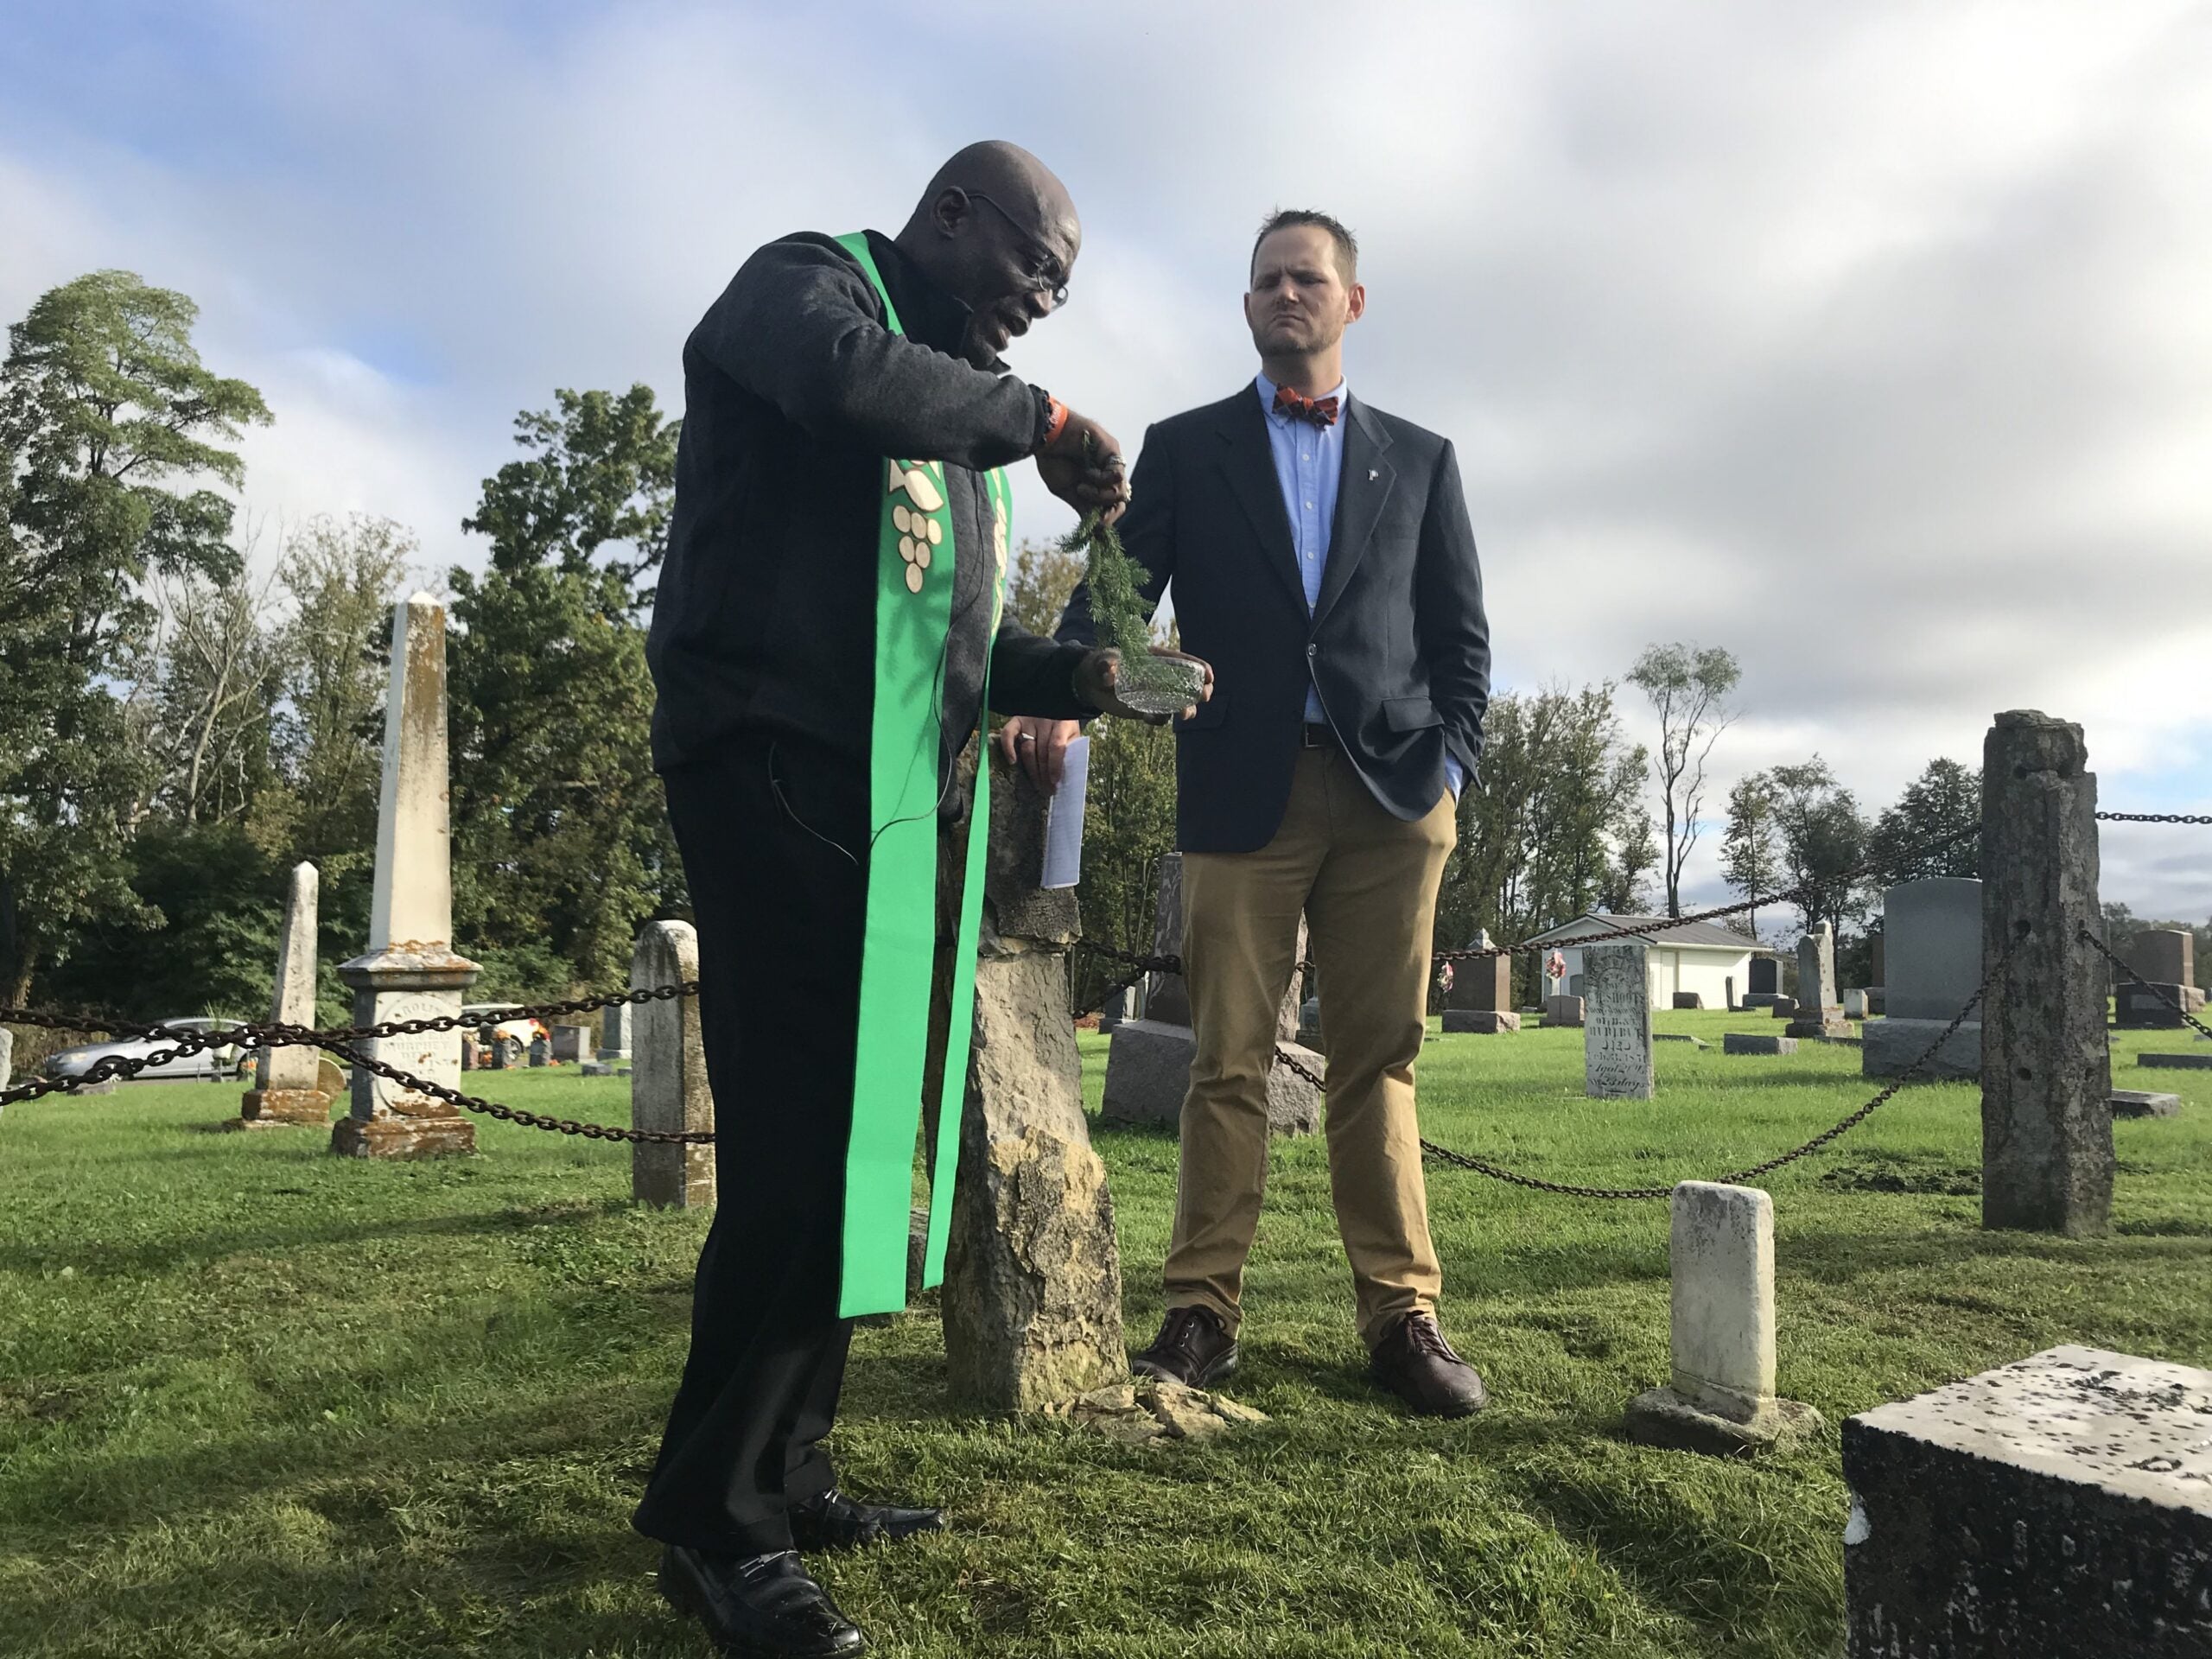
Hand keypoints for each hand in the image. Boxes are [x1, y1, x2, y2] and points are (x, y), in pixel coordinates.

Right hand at [997, 715, 1082, 791]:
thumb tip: (1067, 776)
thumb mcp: (1073, 736)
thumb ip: (1071, 750)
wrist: (1056, 706)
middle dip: (1044, 774)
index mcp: (1063, 723)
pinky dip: (1008, 748)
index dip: (1055, 765)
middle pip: (1041, 752)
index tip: (1054, 781)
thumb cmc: (1065, 726)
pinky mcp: (1017, 720)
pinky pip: (1008, 734)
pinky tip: (1012, 762)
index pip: (1056, 746)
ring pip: (1027, 748)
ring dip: (1032, 769)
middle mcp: (1045, 720)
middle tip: (1046, 790)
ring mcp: (1029, 720)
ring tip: (1037, 784)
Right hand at [1036, 411, 1129, 523]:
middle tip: (1092, 514)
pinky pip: (1116, 474)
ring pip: (1120, 490)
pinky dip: (1102, 480)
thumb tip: (1097, 531)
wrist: (1044, 437)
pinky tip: (1088, 474)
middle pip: (1121, 500)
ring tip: (1081, 488)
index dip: (1107, 519)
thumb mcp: (1068, 491)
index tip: (1093, 525)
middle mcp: (1107, 472)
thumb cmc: (1053, 460)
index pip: (1113, 506)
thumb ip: (1083, 508)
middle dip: (1108, 513)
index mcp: (1098, 484)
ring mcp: (1111, 461)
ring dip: (1100, 496)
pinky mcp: (1112, 450)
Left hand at [1071, 646, 1213, 723]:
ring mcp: (1155, 695)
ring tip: (1184, 715)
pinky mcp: (1145, 709)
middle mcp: (1160, 678)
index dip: (1199, 667)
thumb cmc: (1098, 664)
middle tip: (1204, 696)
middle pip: (1189, 685)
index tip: (1209, 675)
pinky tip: (1150, 718)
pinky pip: (1159, 717)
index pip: (1183, 662)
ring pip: (1179, 704)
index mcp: (1156, 660)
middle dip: (1200, 691)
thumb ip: (1106, 664)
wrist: (1089, 683)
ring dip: (1186, 709)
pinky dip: (1158, 719)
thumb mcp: (1101, 660)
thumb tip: (1109, 674)